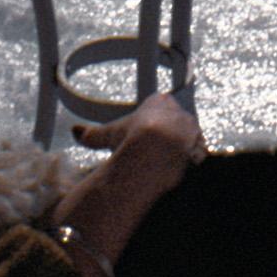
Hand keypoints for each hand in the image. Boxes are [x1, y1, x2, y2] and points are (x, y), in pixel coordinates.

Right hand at [68, 88, 204, 165]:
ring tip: (166, 166)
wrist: (156, 157)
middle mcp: (180, 112)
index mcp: (160, 102)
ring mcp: (193, 131)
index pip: (160, 106)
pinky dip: (190, 165)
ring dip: (181, 149)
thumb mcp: (109, 135)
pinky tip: (179, 175)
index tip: (145, 134)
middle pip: (176, 122)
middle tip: (154, 153)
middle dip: (168, 135)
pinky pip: (197, 157)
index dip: (152, 121)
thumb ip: (92, 133)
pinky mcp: (202, 150)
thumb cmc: (132, 141)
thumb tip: (74, 131)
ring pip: (188, 138)